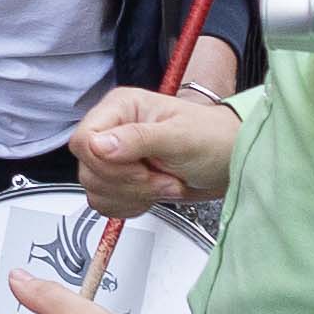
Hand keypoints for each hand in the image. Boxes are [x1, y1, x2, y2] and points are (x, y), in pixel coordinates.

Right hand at [70, 85, 239, 215]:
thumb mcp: (180, 137)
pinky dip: (130, 206)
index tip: (141, 168)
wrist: (229, 162)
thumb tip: (99, 144)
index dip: (107, 163)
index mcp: (120, 108)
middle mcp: (112, 130)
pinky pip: (105, 203)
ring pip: (95, 189)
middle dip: (128, 183)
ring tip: (164, 184)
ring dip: (133, 196)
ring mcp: (115, 157)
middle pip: (88, 169)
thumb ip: (138, 138)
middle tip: (161, 177)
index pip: (84, 139)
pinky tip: (153, 194)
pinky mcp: (121, 181)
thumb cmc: (213, 139)